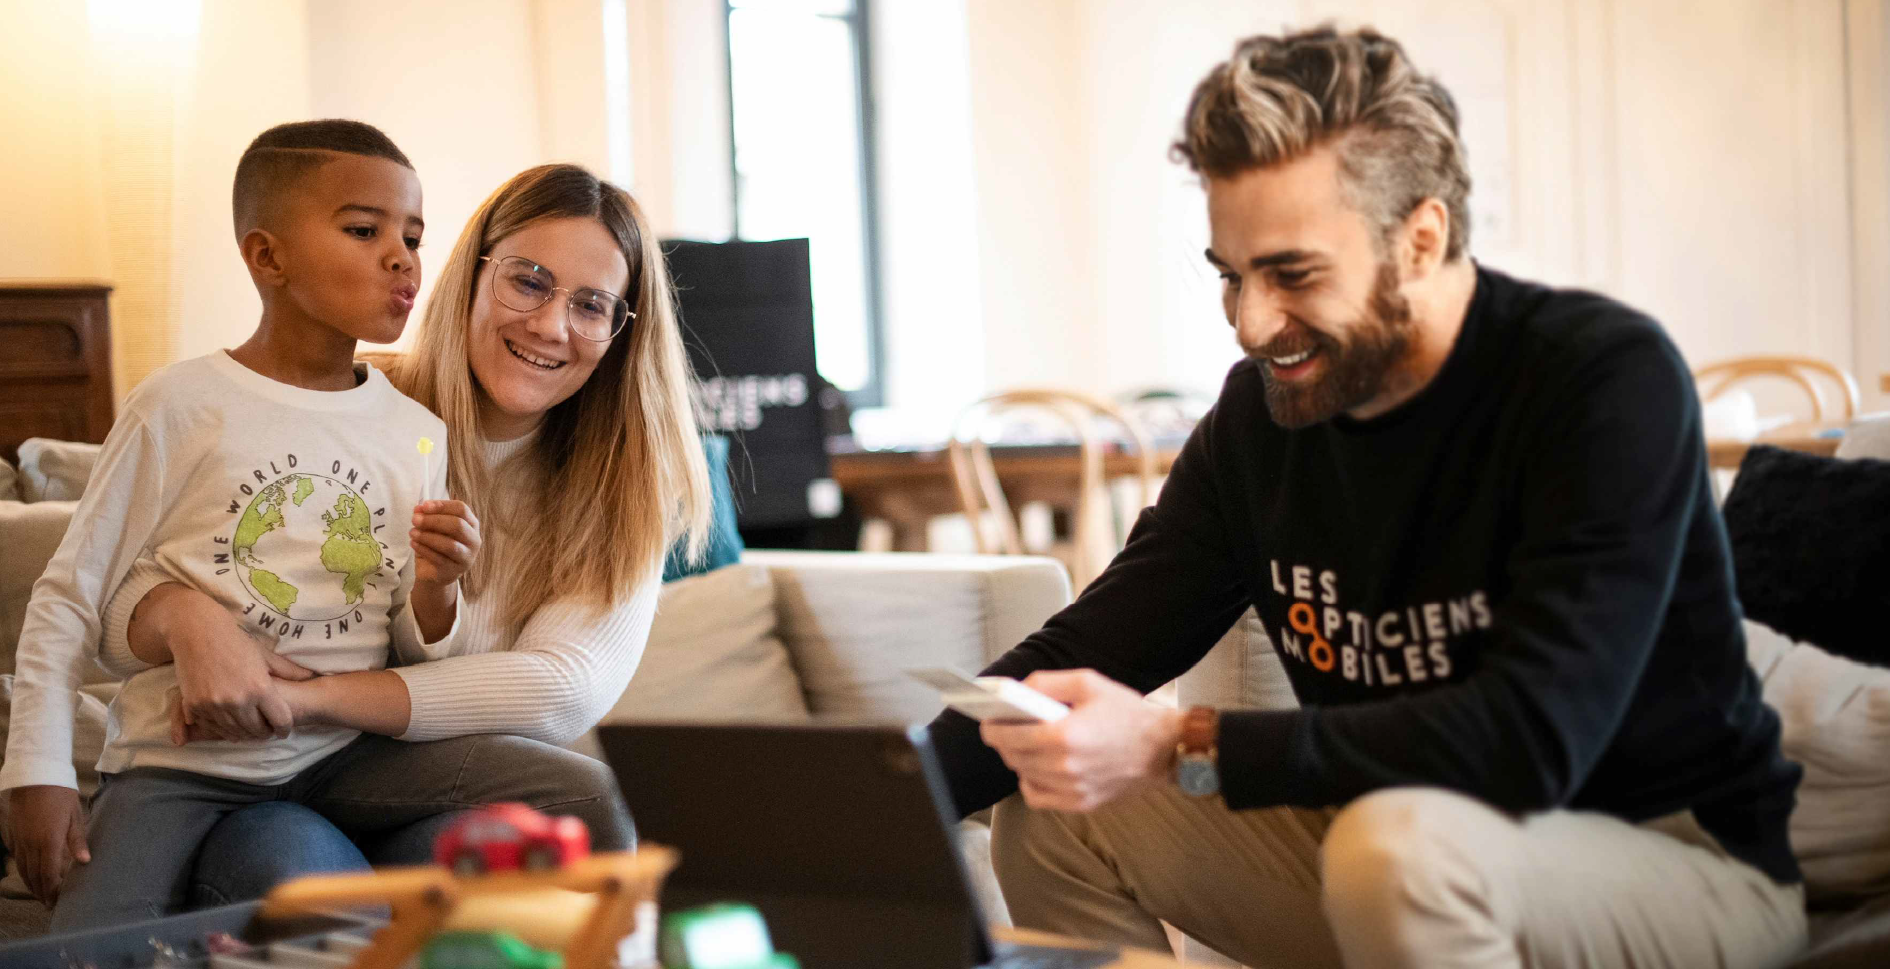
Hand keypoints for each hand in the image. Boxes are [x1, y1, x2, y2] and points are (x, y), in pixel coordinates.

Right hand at [6, 786, 89, 906]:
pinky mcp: (14, 834)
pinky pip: (17, 858)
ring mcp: (20, 840)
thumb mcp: (75, 815)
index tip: (58, 901)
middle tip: (50, 904)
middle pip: (34, 875)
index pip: (49, 874)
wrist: (34, 775)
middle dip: (42, 892)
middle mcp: (31, 844)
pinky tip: (30, 876)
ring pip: (23, 869)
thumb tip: (85, 862)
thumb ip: (77, 840)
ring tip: (41, 895)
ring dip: (32, 884)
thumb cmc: (60, 793)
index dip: (53, 890)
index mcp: (49, 840)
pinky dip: (24, 871)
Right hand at [170, 609, 314, 742]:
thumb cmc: (234, 640)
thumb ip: (288, 670)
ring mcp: (214, 706)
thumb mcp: (265, 655)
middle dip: (265, 733)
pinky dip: (223, 730)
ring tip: (250, 731)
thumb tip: (310, 675)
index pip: (280, 720)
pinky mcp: (195, 707)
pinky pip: (213, 727)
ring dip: (245, 734)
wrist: (196, 631)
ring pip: (235, 732)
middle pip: (257, 731)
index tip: (283, 730)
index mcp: (259, 688)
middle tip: (267, 732)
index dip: (284, 729)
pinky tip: (229, 727)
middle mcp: (238, 701)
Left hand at [410, 500, 480, 585]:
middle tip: (414, 519)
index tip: (424, 506)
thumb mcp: (432, 527)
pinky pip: (439, 559)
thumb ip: (428, 516)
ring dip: (427, 537)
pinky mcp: (454, 571)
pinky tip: (413, 543)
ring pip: (450, 545)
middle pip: (458, 525)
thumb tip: (418, 509)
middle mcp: (473, 540)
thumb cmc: (435, 545)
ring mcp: (466, 558)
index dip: (442, 505)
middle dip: (434, 521)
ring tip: (412, 533)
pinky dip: (423, 549)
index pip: (461, 509)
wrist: (433, 572)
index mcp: (471, 524)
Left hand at [978, 669, 1183, 812]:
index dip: (990, 727)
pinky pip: (1038, 798)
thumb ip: (1046, 682)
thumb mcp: (1088, 683)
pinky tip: (1040, 768)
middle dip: (1004, 741)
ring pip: (1023, 776)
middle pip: (1012, 757)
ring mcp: (1072, 789)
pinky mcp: (1081, 804)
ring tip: (1028, 743)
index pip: (1006, 736)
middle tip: (1007, 728)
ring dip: (1019, 759)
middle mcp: (1064, 766)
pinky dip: (1032, 783)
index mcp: (1064, 734)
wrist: (1165, 748)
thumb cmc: (1128, 713)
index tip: (987, 720)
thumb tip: (1016, 690)